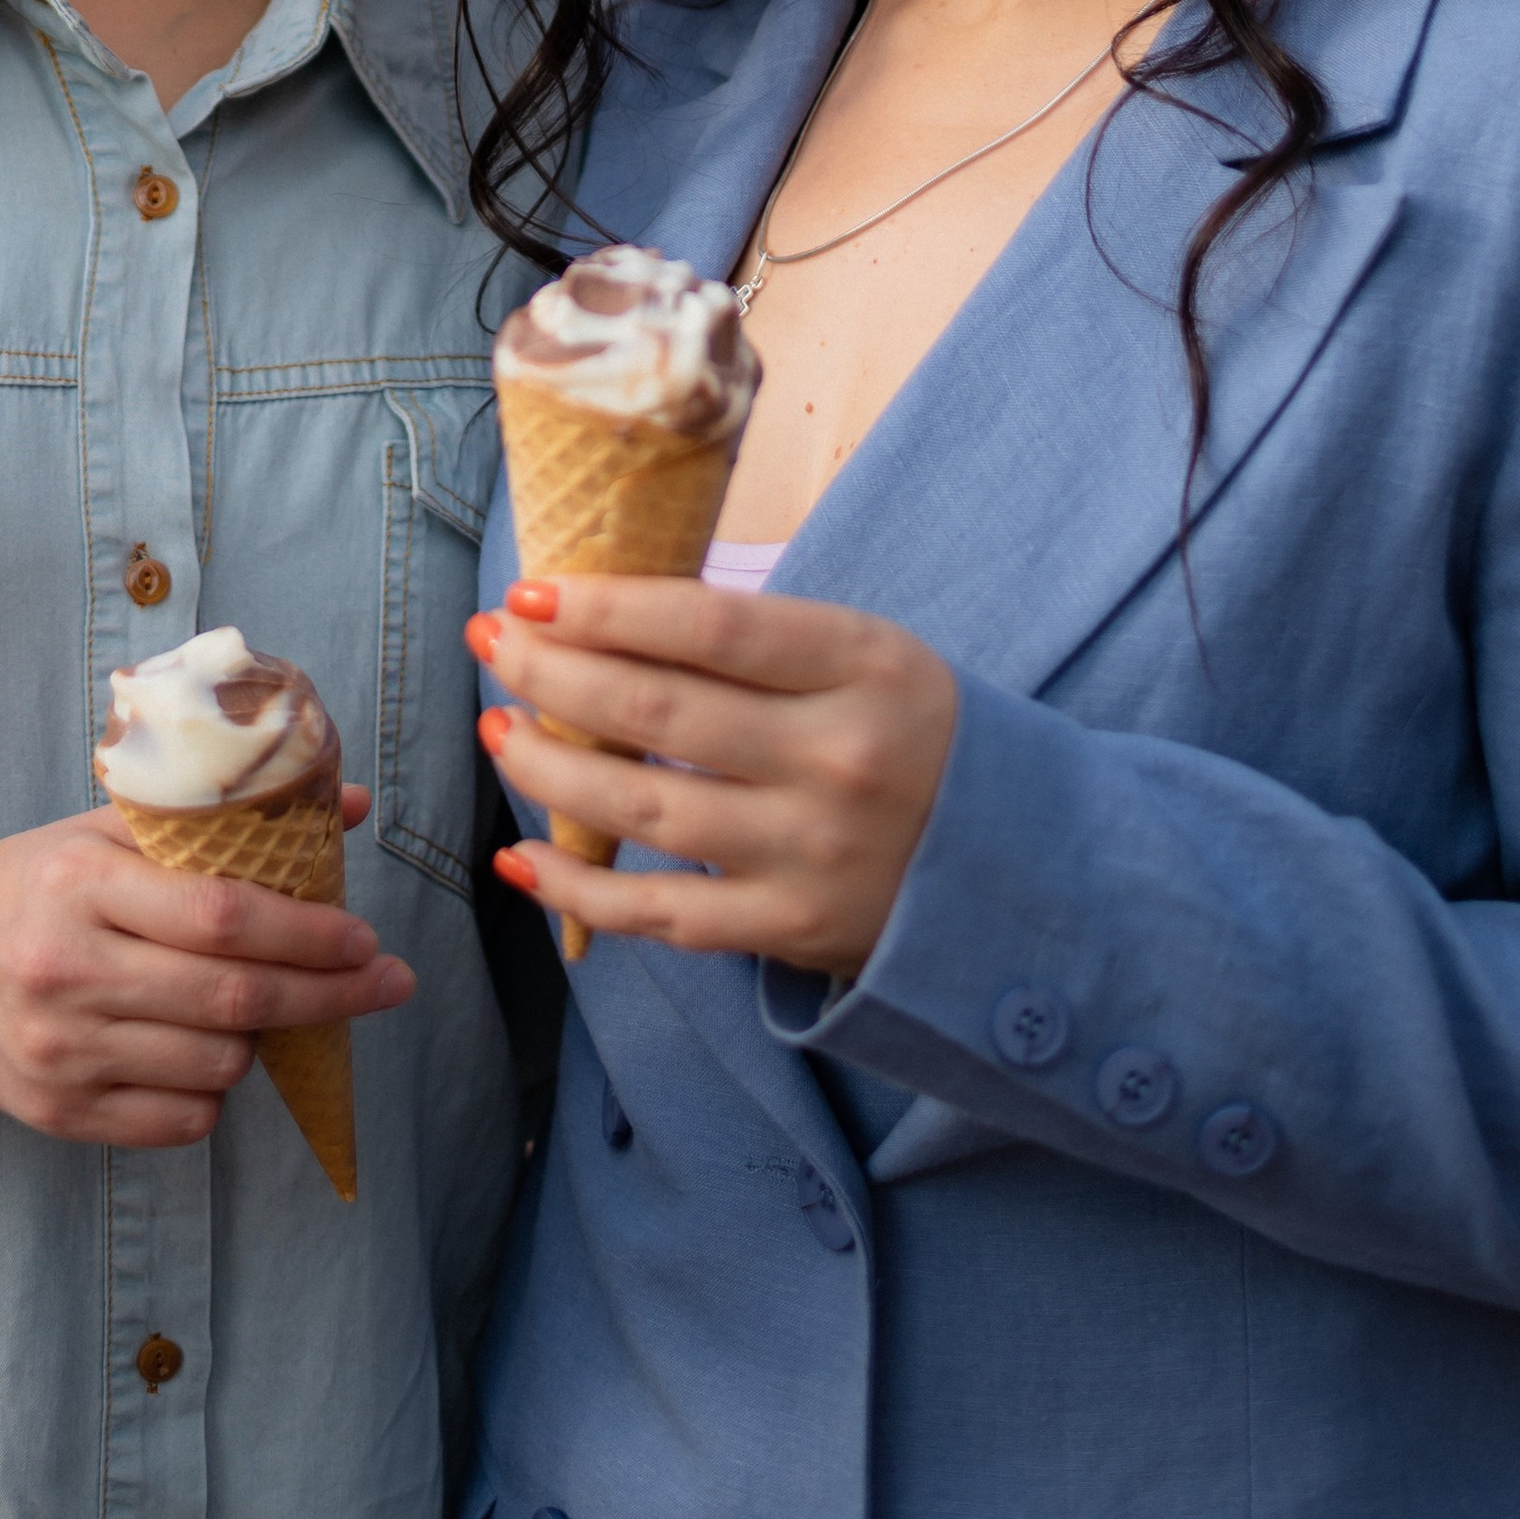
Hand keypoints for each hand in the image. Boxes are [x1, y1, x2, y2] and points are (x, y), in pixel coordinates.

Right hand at [0, 787, 413, 1146]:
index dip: (308, 933)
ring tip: (261, 1007)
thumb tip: (344, 805)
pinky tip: (203, 1054)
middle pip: (232, 1000)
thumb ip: (219, 822)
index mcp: (80, 886)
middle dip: (328, 995)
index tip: (366, 938)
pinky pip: (178, 1124)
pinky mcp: (56, 1114)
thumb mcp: (105, 831)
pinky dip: (213, 1095)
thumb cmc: (27, 886)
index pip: (223, 918)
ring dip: (262, 1041)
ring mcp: (59, 1053)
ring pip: (215, 1069)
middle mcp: (66, 971)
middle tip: (386, 983)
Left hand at [469, 580, 956, 978]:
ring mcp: (813, 852)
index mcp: (866, 665)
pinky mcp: (793, 929)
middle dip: (552, 671)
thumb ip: (764, 636)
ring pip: (644, 810)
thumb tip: (612, 606)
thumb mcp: (873, 656)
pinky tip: (521, 856)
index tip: (531, 589)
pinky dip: (578, 890)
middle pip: (660, 711)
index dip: (605, 606)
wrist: (1028, 868)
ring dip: (547, 767)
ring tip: (498, 728)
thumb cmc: (918, 735)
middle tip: (492, 641)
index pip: (710, 625)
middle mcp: (839, 758)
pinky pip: (661, 914)